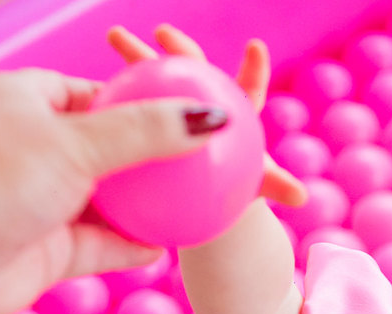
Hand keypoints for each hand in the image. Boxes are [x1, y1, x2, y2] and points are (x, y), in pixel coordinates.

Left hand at [0, 68, 220, 313]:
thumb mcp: (78, 140)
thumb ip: (148, 132)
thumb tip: (213, 118)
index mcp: (27, 103)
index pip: (92, 95)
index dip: (139, 103)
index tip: (184, 116)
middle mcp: (30, 152)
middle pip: (105, 153)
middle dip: (150, 163)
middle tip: (201, 167)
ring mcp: (37, 205)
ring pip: (105, 204)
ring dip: (145, 209)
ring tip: (194, 209)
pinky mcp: (43, 254)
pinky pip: (99, 247)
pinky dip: (130, 248)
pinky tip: (166, 248)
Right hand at [107, 24, 308, 208]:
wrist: (203, 201)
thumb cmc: (234, 191)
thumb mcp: (253, 186)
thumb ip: (274, 185)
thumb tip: (301, 196)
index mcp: (234, 112)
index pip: (246, 87)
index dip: (252, 67)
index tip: (256, 47)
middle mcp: (202, 101)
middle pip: (192, 70)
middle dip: (177, 49)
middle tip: (162, 35)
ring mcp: (172, 108)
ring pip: (154, 79)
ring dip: (134, 56)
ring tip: (115, 36)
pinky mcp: (147, 119)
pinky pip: (130, 107)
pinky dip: (113, 99)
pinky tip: (90, 94)